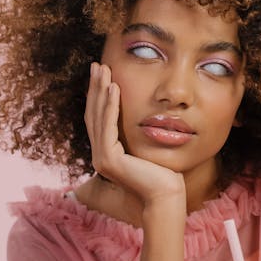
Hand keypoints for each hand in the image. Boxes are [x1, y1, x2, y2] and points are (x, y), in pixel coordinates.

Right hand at [85, 62, 184, 209]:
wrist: (166, 195)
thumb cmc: (163, 174)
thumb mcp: (146, 146)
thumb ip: (137, 134)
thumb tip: (142, 114)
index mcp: (106, 153)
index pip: (99, 118)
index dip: (98, 95)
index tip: (102, 74)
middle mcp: (99, 156)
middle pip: (94, 114)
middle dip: (95, 87)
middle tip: (97, 65)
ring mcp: (101, 159)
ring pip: (98, 117)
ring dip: (100, 91)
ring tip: (104, 70)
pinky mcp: (109, 160)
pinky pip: (108, 126)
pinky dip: (110, 105)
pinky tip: (113, 88)